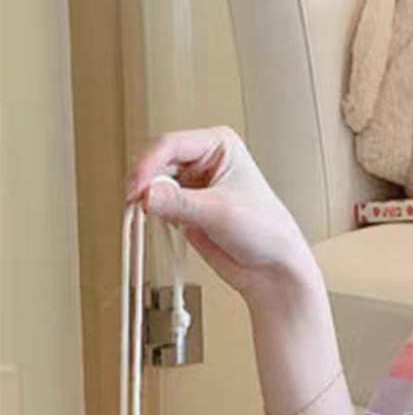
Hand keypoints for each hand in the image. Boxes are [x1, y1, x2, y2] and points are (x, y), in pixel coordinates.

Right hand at [125, 126, 317, 310]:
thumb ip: (179, 202)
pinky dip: (152, 210)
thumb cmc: (268, 233)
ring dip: (146, 196)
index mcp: (219, 145)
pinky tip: (157, 220)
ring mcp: (193, 184)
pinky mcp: (185, 206)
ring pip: (152, 181)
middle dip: (145, 181)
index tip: (138, 189)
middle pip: (156, 160)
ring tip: (148, 212)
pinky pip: (157, 202)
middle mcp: (204, 160)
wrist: (273, 270)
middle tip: (138, 202)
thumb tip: (146, 195)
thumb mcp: (221, 212)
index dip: (148, 164)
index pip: (170, 144)